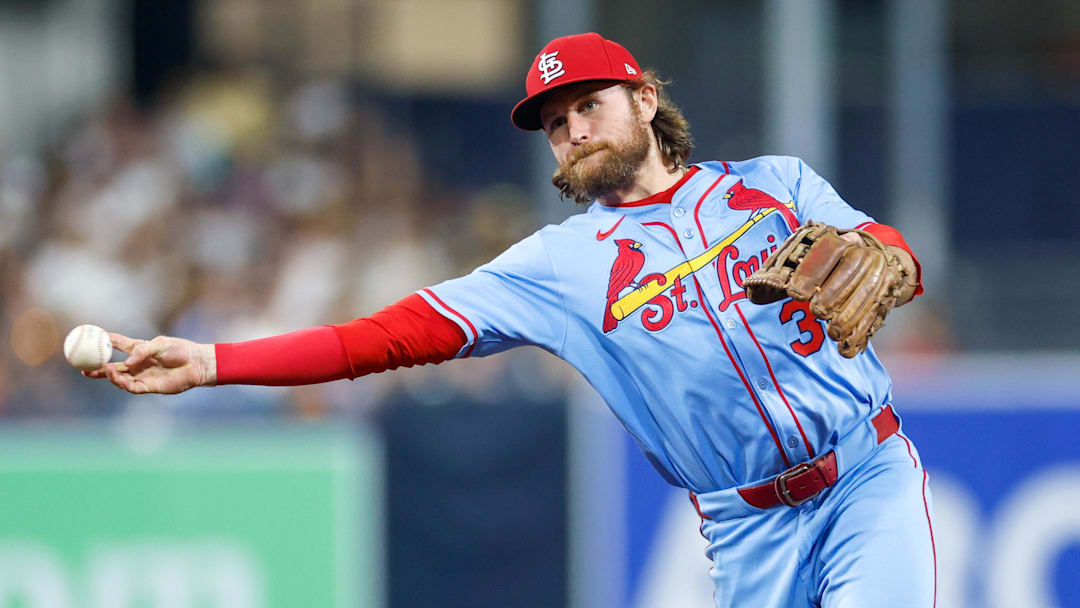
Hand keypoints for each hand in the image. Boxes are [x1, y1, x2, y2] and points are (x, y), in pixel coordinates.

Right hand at [83, 333, 216, 394]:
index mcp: (140, 349)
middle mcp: (138, 363)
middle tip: (82, 368)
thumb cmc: (181, 350)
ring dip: (110, 376)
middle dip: (97, 368)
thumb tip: (127, 363)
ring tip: (104, 370)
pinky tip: (119, 377)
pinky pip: (131, 387)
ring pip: (120, 379)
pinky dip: (123, 383)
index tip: (89, 337)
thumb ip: (143, 351)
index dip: (104, 341)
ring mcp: (142, 375)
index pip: (118, 344)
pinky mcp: (149, 387)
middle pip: (112, 367)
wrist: (197, 363)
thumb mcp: (160, 344)